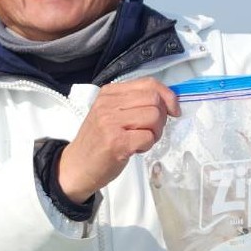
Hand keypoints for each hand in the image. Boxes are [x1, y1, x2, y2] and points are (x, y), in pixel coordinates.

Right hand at [58, 77, 179, 203]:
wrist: (76, 167)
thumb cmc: (97, 142)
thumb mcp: (110, 114)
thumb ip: (134, 103)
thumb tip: (168, 101)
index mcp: (109, 93)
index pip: (149, 84)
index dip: (168, 96)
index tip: (173, 110)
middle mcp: (108, 104)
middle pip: (154, 100)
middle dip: (162, 118)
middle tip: (151, 131)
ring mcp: (111, 122)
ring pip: (154, 117)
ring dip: (155, 133)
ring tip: (140, 140)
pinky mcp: (116, 142)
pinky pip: (148, 137)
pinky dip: (147, 145)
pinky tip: (134, 149)